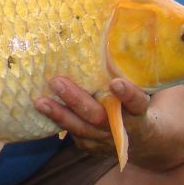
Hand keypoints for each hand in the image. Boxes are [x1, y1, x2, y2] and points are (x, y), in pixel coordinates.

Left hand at [34, 77, 148, 155]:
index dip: (128, 95)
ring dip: (59, 114)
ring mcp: (105, 141)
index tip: (116, 83)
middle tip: (57, 82)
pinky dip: (58, 121)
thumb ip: (125, 73)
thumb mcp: (140, 90)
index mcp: (139, 112)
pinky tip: (42, 109)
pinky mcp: (91, 146)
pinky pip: (73, 133)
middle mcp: (123, 130)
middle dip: (76, 100)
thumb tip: (103, 37)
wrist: (143, 139)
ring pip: (81, 128)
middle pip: (98, 116)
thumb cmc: (136, 102)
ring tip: (40, 101)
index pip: (137, 103)